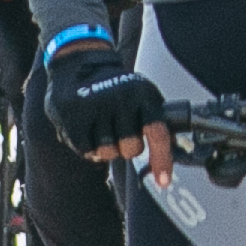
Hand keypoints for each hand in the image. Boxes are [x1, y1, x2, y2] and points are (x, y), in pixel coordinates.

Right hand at [32, 34, 168, 176]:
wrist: (77, 63)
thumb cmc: (114, 89)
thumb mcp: (141, 96)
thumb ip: (156, 122)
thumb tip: (172, 154)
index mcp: (144, 94)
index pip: (158, 132)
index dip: (162, 159)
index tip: (163, 182)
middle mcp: (122, 97)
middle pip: (132, 149)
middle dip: (126, 147)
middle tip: (118, 130)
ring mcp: (96, 105)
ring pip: (108, 153)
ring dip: (104, 148)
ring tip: (100, 127)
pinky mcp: (73, 115)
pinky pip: (86, 150)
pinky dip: (87, 147)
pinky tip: (86, 129)